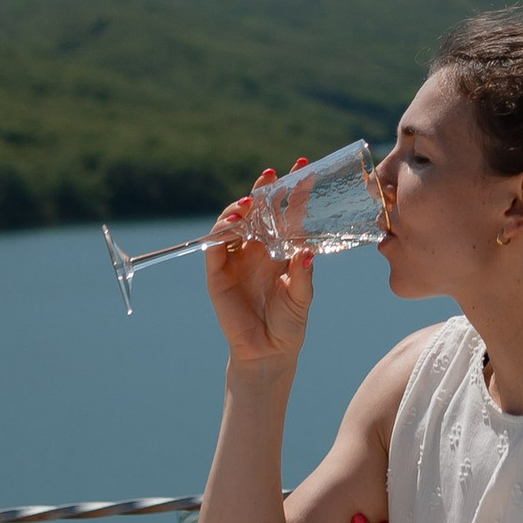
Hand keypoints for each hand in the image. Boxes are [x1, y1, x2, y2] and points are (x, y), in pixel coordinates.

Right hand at [204, 173, 313, 373]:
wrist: (267, 352)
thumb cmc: (288, 323)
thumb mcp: (301, 297)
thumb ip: (302, 274)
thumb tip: (306, 251)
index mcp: (280, 250)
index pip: (286, 214)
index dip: (293, 193)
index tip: (305, 170)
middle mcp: (257, 249)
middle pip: (258, 211)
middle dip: (265, 190)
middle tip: (273, 173)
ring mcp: (235, 259)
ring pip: (234, 222)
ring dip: (241, 207)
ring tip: (251, 201)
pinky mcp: (217, 274)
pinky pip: (215, 246)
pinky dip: (222, 230)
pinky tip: (234, 222)